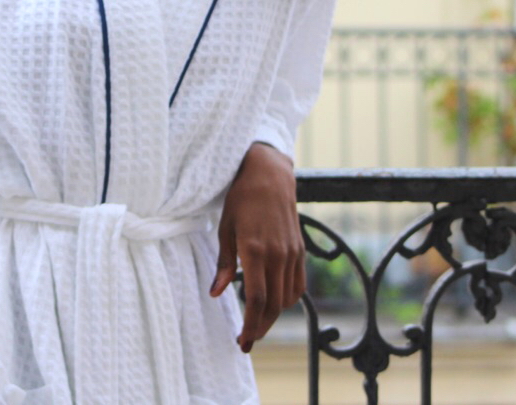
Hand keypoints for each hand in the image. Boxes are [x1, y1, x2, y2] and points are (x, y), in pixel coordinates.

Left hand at [209, 142, 305, 352]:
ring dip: (273, 315)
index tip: (242, 341)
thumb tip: (216, 293)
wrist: (270, 174)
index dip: (250, 325)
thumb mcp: (225, 229)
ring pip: (287, 298)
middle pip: (273, 305)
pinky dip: (287, 299)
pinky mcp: (300, 249)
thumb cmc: (241, 198)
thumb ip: (223, 264)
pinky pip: (297, 284)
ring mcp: (292, 253)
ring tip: (256, 323)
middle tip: (247, 341)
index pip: (256, 299)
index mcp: (255, 250)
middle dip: (260, 327)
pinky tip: (274, 303)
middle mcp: (277, 255)